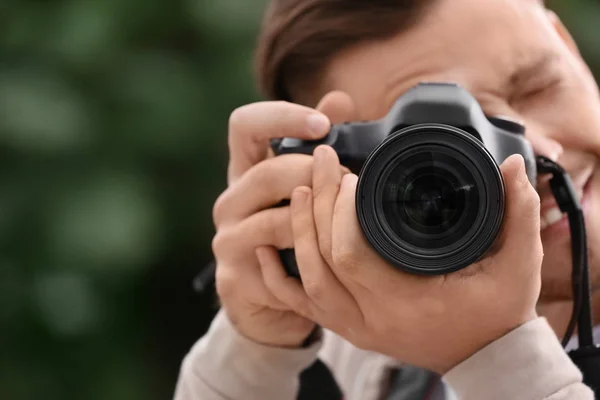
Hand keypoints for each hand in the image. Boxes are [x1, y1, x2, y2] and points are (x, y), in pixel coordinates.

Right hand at [212, 93, 355, 346]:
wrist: (267, 301)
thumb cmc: (291, 233)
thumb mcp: (303, 187)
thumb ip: (318, 145)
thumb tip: (339, 100)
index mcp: (244, 170)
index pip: (244, 124)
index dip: (281, 117)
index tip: (322, 125)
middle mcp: (229, 201)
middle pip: (266, 173)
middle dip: (313, 177)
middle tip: (349, 184)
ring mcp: (227, 240)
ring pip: (274, 222)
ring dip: (316, 223)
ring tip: (345, 225)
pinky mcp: (233, 278)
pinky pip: (276, 269)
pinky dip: (307, 265)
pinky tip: (328, 265)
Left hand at [257, 145, 541, 369]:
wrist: (486, 358)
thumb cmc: (499, 314)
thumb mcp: (517, 266)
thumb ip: (518, 215)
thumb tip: (514, 168)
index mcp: (406, 302)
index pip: (352, 253)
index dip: (342, 209)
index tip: (350, 172)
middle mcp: (372, 319)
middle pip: (322, 260)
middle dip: (317, 205)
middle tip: (323, 163)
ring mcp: (355, 326)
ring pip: (307, 280)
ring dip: (298, 232)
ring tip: (301, 190)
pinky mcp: (348, 327)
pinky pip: (301, 305)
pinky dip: (277, 278)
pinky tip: (262, 250)